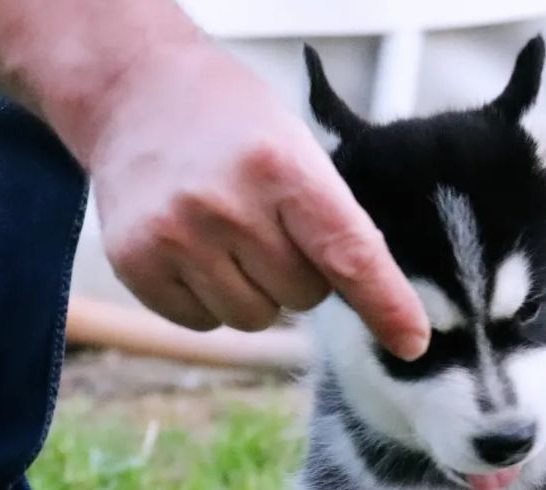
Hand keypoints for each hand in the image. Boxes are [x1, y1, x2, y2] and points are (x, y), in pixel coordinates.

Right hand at [82, 40, 428, 356]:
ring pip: (253, 319)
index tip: (412, 341)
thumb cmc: (235, 128)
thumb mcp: (297, 149)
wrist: (134, 92)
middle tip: (267, 225)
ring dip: (252, 292)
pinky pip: (204, 324)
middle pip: (302, 298)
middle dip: (297, 274)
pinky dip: (208, 300)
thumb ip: (336, 225)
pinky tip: (193, 250)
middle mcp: (227, 204)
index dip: (385, 302)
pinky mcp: (136, 263)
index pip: (348, 253)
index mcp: (282, 167)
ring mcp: (176, 236)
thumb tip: (388, 316)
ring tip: (227, 235)